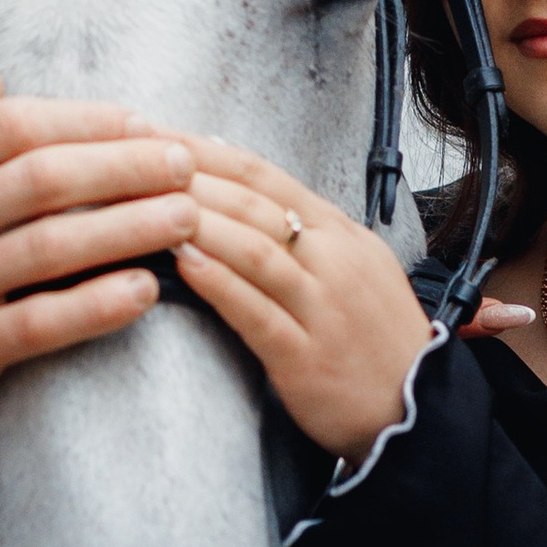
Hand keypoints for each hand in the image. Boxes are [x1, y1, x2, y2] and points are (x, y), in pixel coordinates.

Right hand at [0, 65, 196, 465]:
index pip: (10, 125)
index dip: (85, 120)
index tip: (141, 123)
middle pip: (43, 177)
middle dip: (127, 165)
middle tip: (185, 163)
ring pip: (54, 245)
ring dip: (132, 227)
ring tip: (188, 218)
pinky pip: (42, 322)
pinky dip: (100, 305)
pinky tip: (146, 291)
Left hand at [169, 137, 531, 463]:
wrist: (416, 410)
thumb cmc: (371, 338)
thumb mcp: (349, 266)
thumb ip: (298, 229)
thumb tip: (233, 182)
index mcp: (339, 232)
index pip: (262, 174)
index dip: (201, 151)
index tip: (151, 136)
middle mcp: (334, 260)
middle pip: (253, 204)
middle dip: (186, 178)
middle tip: (130, 163)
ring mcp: (322, 307)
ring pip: (255, 250)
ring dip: (196, 222)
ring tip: (143, 205)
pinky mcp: (307, 357)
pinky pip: (257, 312)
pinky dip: (218, 283)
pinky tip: (181, 263)